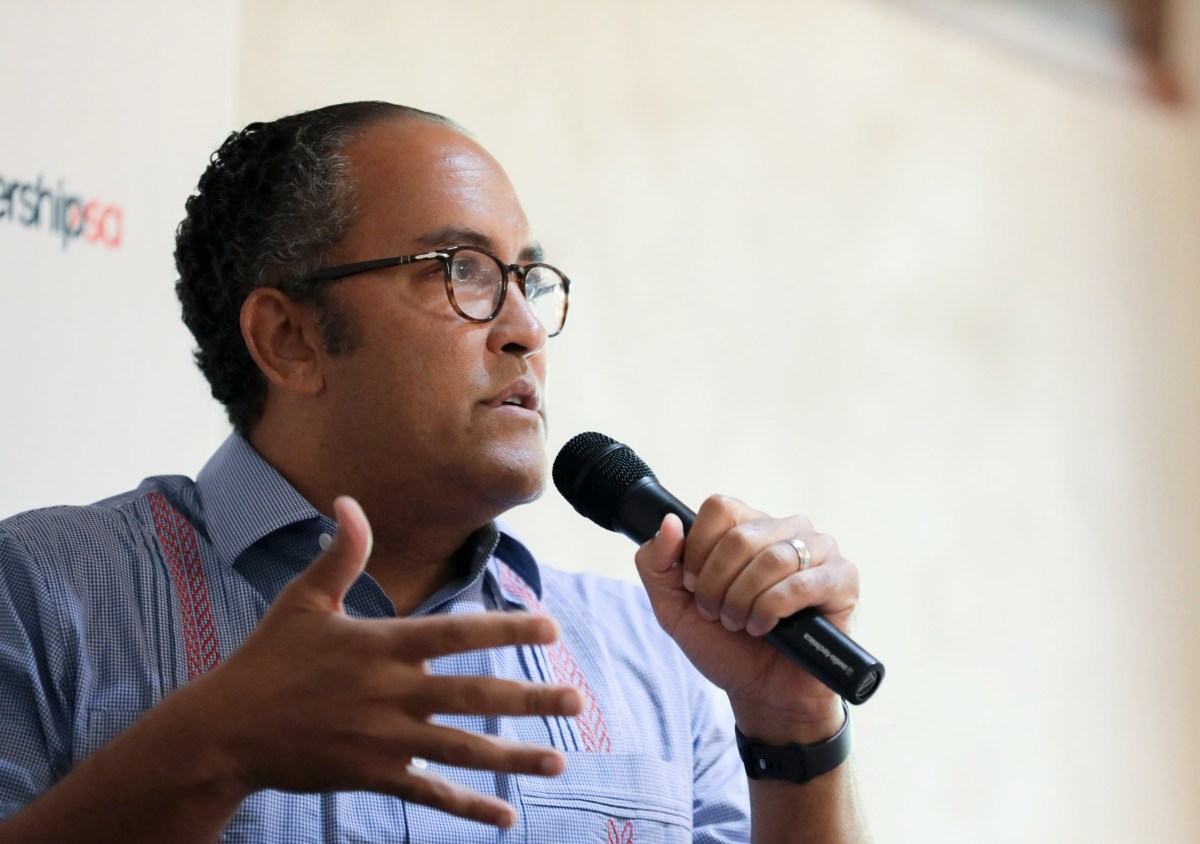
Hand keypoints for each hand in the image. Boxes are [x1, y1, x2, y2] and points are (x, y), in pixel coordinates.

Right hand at [182, 496, 582, 827]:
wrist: (225, 731)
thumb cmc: (266, 661)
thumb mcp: (301, 601)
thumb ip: (339, 555)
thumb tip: (349, 501)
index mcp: (381, 646)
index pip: (457, 633)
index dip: (506, 629)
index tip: (550, 627)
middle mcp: (391, 693)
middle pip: (475, 695)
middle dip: (531, 699)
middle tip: (577, 701)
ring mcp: (384, 740)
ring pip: (462, 750)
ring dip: (514, 757)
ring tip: (559, 760)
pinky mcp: (372, 775)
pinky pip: (430, 794)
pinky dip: (468, 807)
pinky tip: (504, 817)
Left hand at [633, 496, 858, 740]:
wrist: (762, 693)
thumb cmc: (724, 645)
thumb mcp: (673, 606)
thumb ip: (656, 562)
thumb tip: (670, 522)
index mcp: (749, 525)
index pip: (720, 508)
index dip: (699, 550)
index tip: (695, 586)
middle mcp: (787, 529)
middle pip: (741, 536)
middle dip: (717, 585)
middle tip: (718, 615)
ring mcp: (820, 551)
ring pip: (771, 558)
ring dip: (743, 601)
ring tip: (741, 624)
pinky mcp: (843, 579)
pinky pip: (802, 584)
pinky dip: (772, 610)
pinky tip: (767, 628)